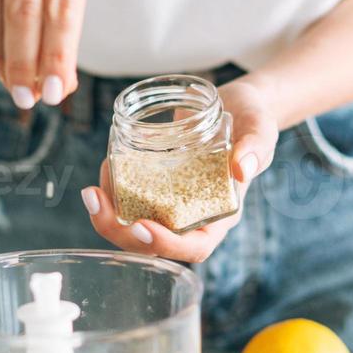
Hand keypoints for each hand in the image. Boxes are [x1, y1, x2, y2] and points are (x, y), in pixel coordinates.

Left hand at [80, 78, 279, 262]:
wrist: (236, 105)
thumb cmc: (253, 120)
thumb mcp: (260, 129)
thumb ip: (255, 146)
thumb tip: (243, 167)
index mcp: (220, 215)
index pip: (193, 247)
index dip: (166, 244)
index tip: (142, 226)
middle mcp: (193, 217)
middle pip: (153, 244)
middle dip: (119, 231)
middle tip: (95, 202)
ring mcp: (172, 204)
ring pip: (134, 227)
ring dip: (108, 216)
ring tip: (91, 191)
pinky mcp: (157, 187)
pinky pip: (130, 201)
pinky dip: (113, 193)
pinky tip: (106, 170)